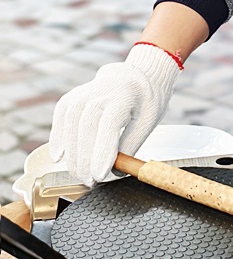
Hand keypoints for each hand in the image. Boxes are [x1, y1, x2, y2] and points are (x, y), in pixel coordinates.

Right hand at [49, 44, 181, 186]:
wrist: (132, 76)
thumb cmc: (144, 100)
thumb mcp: (148, 120)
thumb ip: (131, 144)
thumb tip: (115, 172)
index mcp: (124, 96)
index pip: (109, 125)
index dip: (102, 152)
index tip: (100, 175)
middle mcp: (101, 91)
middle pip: (87, 127)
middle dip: (86, 160)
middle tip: (90, 181)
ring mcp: (83, 92)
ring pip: (71, 124)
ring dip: (72, 154)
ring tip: (80, 174)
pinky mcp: (72, 97)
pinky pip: (61, 117)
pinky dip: (58, 138)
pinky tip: (60, 156)